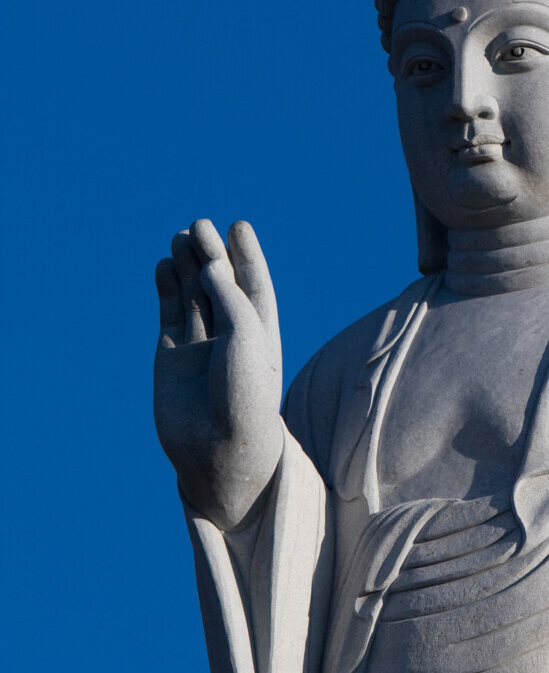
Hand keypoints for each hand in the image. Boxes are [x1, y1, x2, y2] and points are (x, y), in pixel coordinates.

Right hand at [153, 219, 282, 529]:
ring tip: (180, 236)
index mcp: (261, 333)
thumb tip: (207, 262)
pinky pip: (170, 315)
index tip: (238, 226)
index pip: (254, 286)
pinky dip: (166, 290)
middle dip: (210, 254)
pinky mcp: (171, 359)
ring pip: (193, 297)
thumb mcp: (245, 334)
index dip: (246, 255)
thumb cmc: (245, 392)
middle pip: (220, 285)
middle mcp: (231, 338)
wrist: (220, 449)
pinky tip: (163, 265)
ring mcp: (200, 349)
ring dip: (186, 266)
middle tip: (200, 224)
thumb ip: (227, 295)